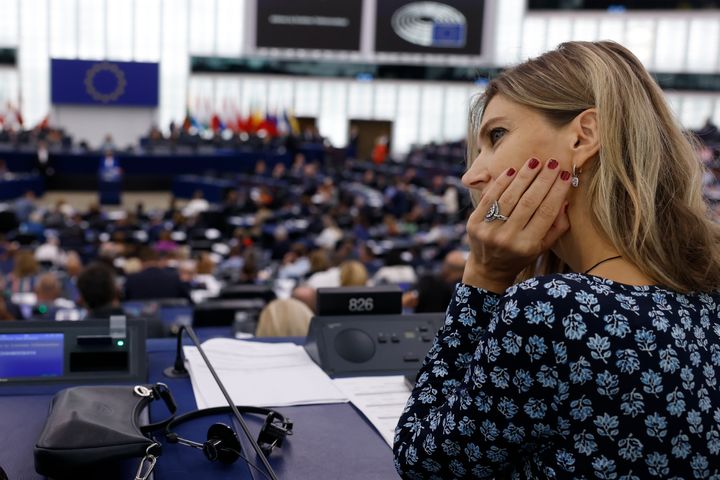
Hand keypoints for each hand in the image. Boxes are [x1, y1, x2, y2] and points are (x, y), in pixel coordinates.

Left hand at [463, 157, 571, 292]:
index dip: (557, 192)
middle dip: (543, 180)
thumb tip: (565, 199)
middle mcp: (507, 238)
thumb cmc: (520, 255)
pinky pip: (490, 198)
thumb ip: (557, 226)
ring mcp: (489, 230)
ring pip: (509, 197)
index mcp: (527, 245)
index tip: (566, 175)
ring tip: (535, 162)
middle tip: (553, 163)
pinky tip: (512, 170)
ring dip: (523, 177)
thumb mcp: (542, 247)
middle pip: (528, 202)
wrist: (488, 268)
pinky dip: (501, 182)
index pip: (546, 213)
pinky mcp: (473, 223)